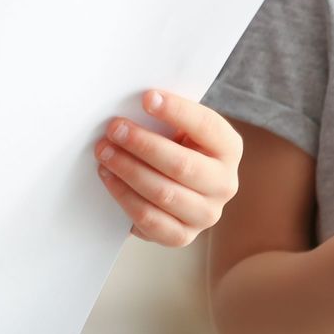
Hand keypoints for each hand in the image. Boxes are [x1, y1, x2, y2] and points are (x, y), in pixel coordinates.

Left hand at [93, 90, 242, 246]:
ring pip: (164, 194)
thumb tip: (136, 102)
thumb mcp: (179, 126)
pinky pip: (150, 220)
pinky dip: (125, 197)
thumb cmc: (175, 145)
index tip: (146, 98)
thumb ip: (165, 116)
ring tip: (104, 152)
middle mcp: (225, 184)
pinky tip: (108, 178)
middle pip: (182, 165)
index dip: (176, 111)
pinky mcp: (183, 236)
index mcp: (228, 148)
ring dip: (128, 170)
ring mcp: (206, 214)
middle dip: (142, 145)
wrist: (177, 184)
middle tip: (114, 129)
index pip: (206, 126)